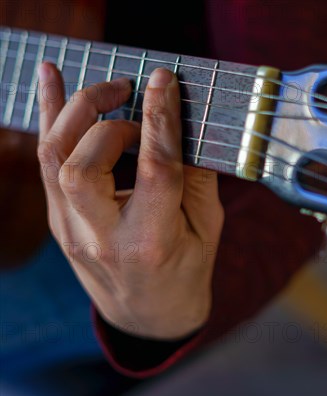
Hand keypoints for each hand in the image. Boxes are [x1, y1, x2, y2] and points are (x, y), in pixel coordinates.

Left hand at [36, 63, 223, 339]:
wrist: (147, 314)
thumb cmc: (186, 270)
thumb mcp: (208, 227)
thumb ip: (197, 175)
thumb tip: (183, 121)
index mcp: (152, 242)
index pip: (155, 170)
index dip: (160, 119)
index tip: (163, 79)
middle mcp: (103, 237)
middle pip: (84, 166)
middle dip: (108, 120)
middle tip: (136, 99)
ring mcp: (70, 231)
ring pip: (53, 158)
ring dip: (76, 111)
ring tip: (110, 89)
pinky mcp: (57, 221)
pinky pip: (46, 162)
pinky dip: (49, 116)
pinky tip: (52, 77)